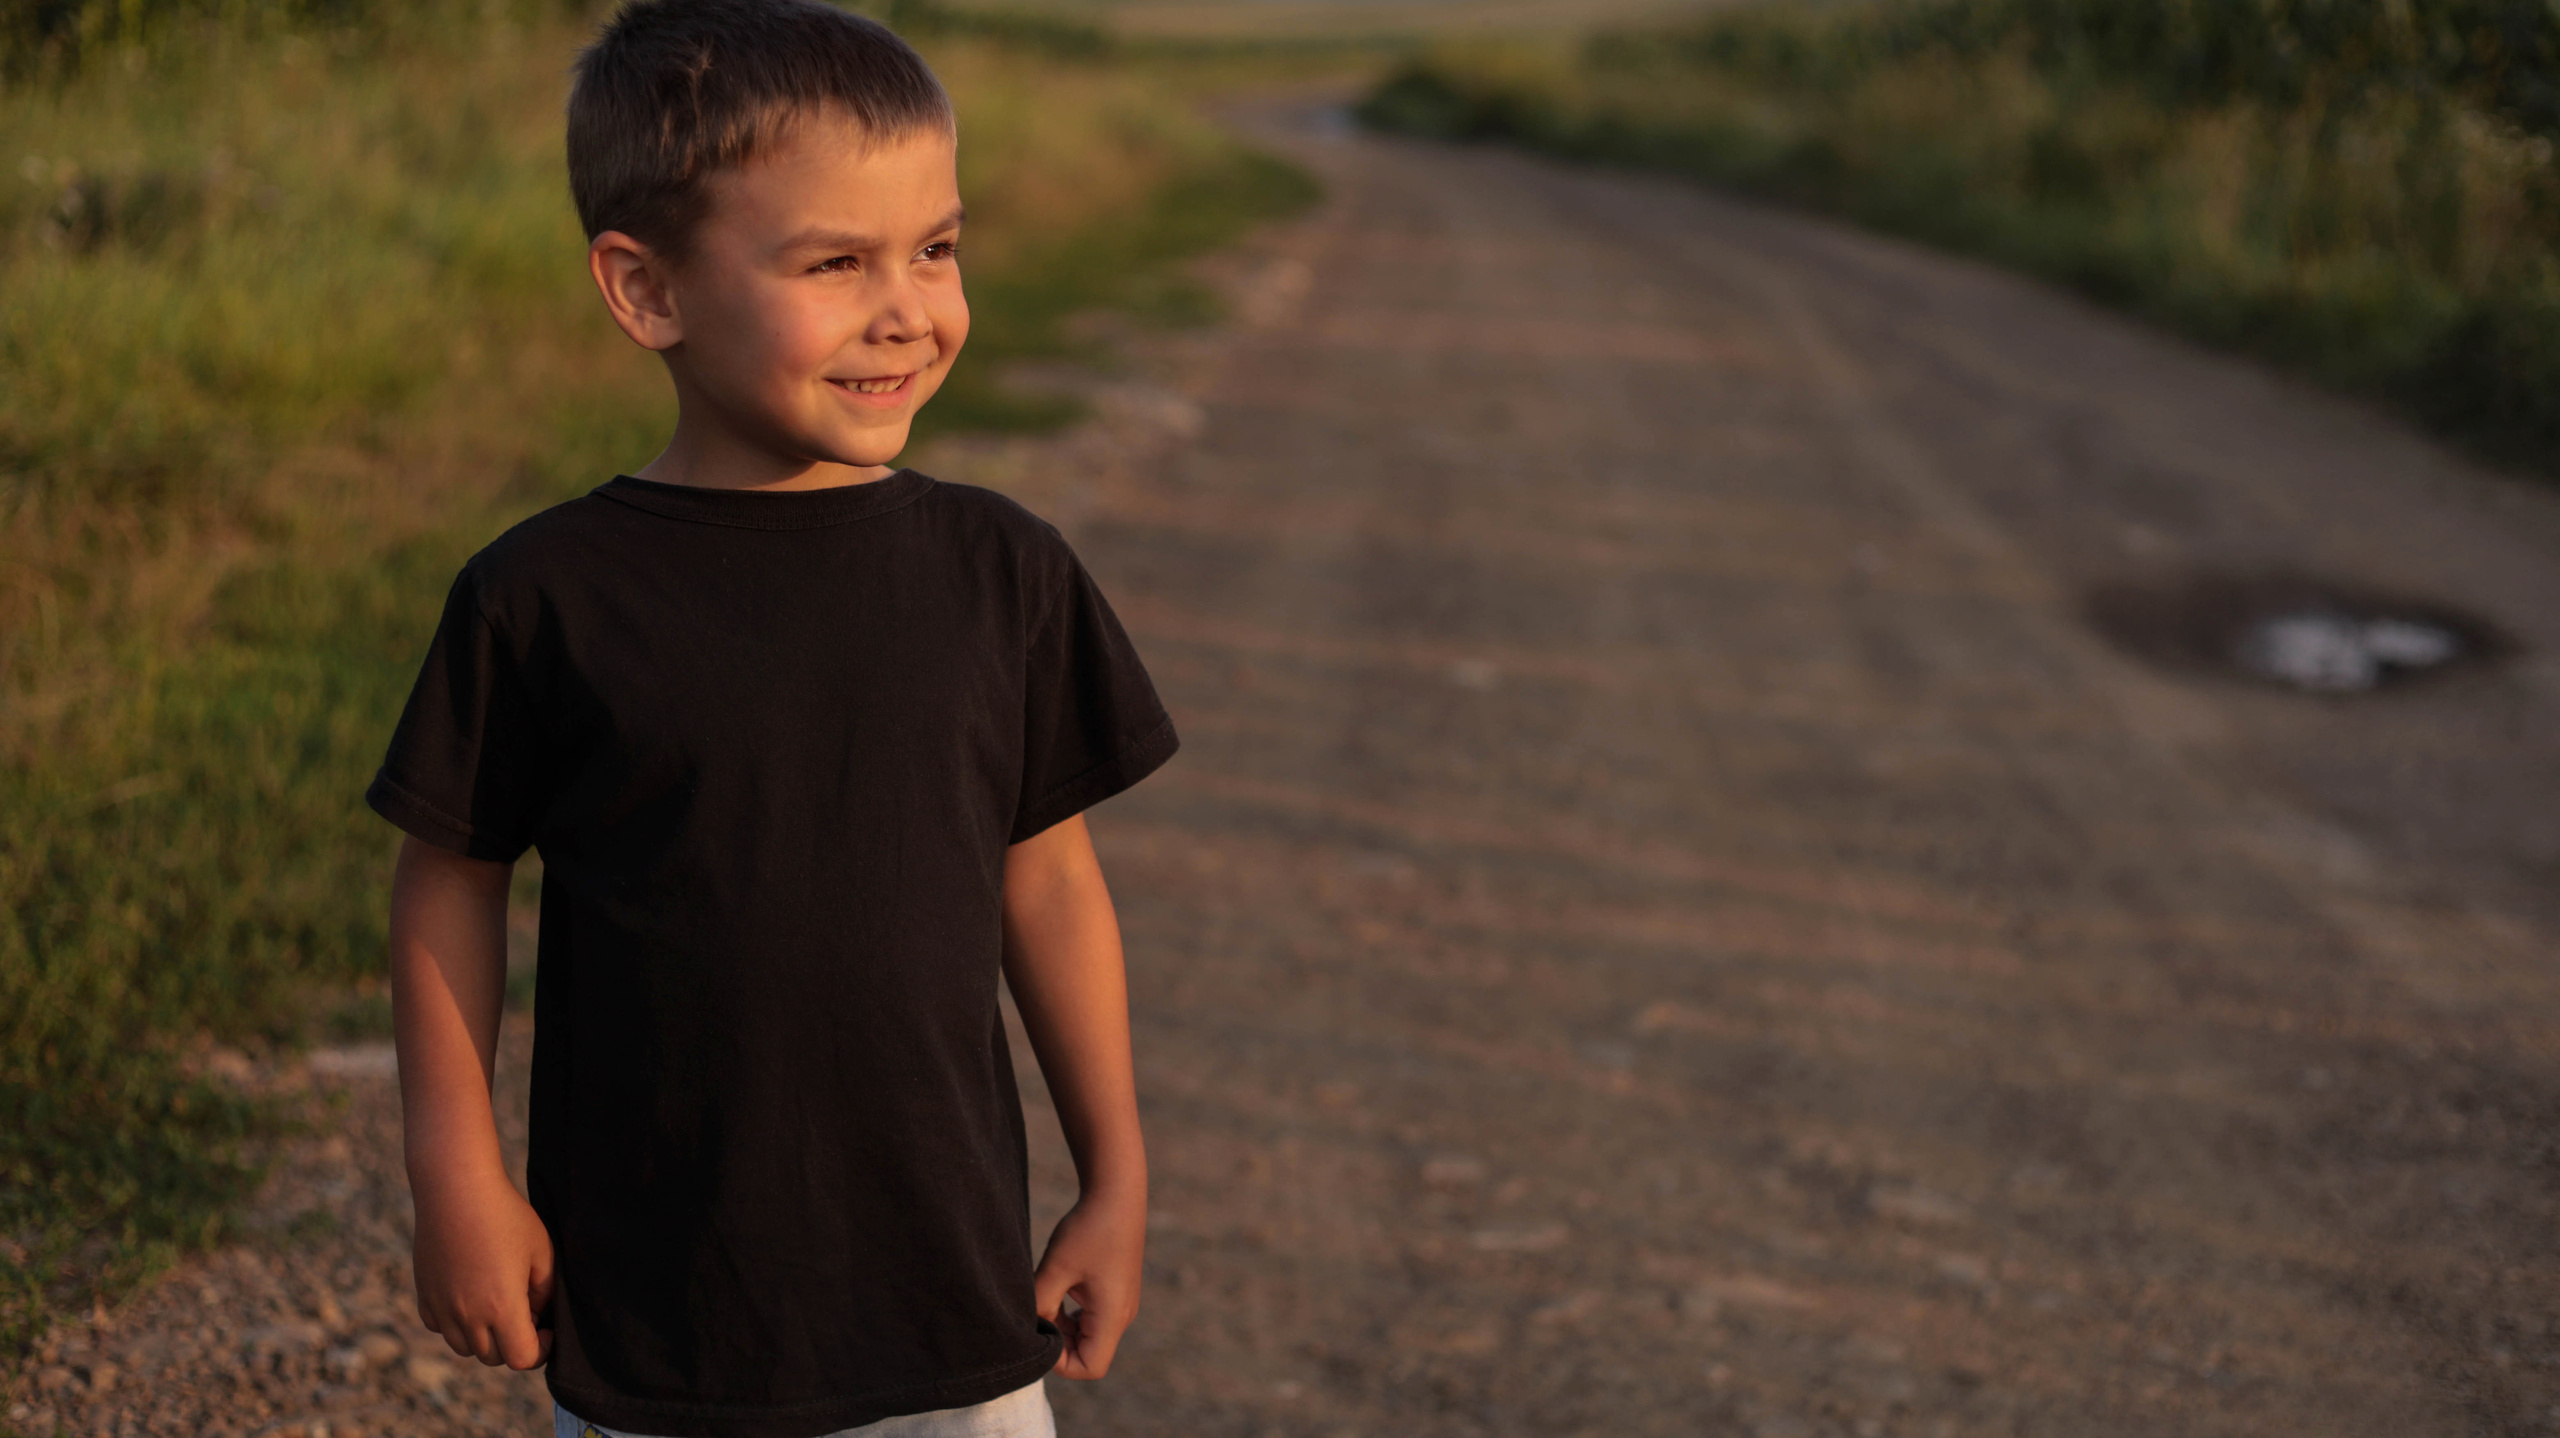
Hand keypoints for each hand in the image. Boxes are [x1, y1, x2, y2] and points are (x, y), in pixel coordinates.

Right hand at [411, 1166, 555, 1369]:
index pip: (521, 1358)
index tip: (547, 1329)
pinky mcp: (424, 1295)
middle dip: (513, 1343)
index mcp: (502, 1309)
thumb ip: (545, 1291)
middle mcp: (468, 1316)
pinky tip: (470, 1296)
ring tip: (497, 1305)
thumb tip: (537, 1313)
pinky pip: (441, 1327)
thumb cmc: (506, 1216)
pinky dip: (457, 1324)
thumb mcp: (541, 1251)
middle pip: (493, 1356)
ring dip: (484, 1337)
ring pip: (464, 1347)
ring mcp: (442, 1307)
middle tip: (525, 1312)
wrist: (457, 1190)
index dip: (540, 1350)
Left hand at [1033, 1188, 1144, 1378]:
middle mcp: (1122, 1316)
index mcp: (1112, 1316)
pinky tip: (1056, 1289)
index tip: (1039, 1333)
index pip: (1090, 1367)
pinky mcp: (1115, 1292)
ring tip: (1043, 1298)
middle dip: (1057, 1343)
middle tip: (1034, 1314)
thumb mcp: (1056, 1268)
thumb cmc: (1088, 1229)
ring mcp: (1121, 1304)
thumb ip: (1040, 1304)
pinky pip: (1091, 1319)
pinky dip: (1070, 1315)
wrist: (1116, 1193)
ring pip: (1088, 1337)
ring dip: (1062, 1327)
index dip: (1060, 1362)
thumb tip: (1028, 1328)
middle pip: (1088, 1354)